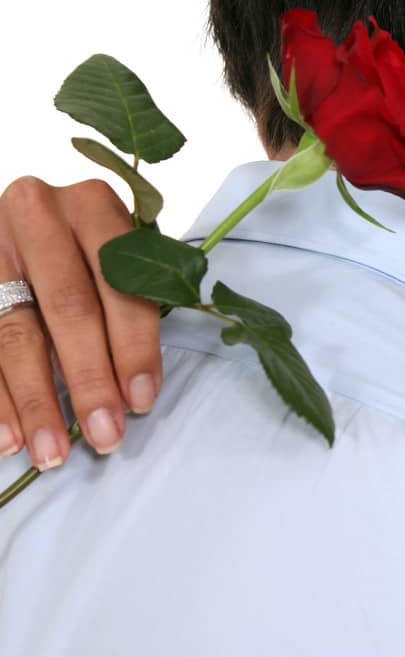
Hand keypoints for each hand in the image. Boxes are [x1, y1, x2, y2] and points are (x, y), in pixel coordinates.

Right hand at [0, 177, 162, 466]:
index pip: (119, 284)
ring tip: (50, 452)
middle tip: (102, 437)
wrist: (29, 219)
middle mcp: (37, 213)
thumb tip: (135, 394)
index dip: (133, 347)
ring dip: (33, 399)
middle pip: (66, 308)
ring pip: (13, 331)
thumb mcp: (122, 259)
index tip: (140, 401)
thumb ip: (132, 306)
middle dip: (87, 380)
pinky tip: (6, 437)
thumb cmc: (92, 249)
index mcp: (94, 204)